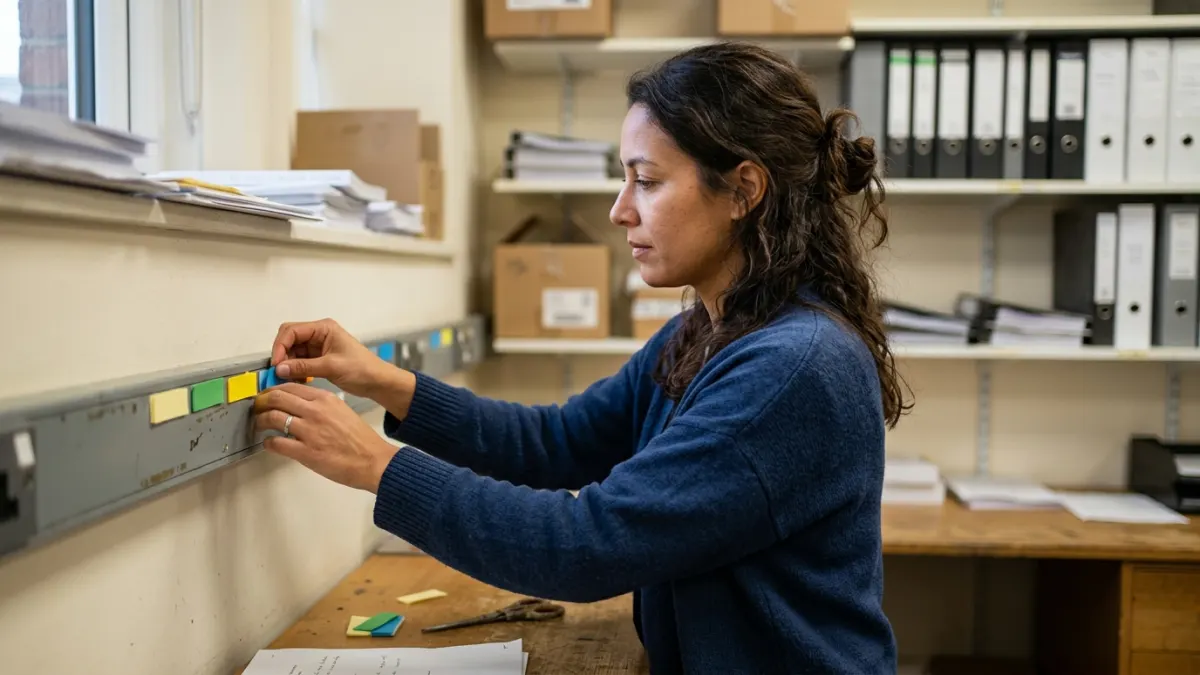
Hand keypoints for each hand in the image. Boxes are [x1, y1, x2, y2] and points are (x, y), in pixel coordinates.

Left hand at [253, 382, 396, 492]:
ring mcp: (309, 431)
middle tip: (257, 408)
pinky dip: (268, 443)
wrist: (372, 460)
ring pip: (272, 417)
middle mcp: (315, 411)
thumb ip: (322, 406)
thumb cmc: (360, 439)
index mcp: (325, 399)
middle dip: (261, 402)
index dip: (273, 390)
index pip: (290, 387)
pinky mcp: (305, 452)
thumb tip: (301, 406)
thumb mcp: (342, 411)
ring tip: (259, 425)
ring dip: (260, 421)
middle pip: (276, 397)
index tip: (267, 395)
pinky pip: (276, 443)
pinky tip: (269, 443)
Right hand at [271, 318, 389, 397]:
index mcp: (324, 328)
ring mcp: (318, 346)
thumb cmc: (362, 369)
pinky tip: (297, 380)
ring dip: (288, 364)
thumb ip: (304, 367)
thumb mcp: (331, 367)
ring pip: (292, 352)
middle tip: (279, 372)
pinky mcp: (318, 358)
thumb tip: (280, 368)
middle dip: (282, 355)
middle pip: (289, 339)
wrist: (377, 382)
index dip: (280, 346)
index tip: (276, 363)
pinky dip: (295, 370)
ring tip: (288, 379)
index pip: (292, 331)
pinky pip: (299, 361)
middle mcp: (319, 334)